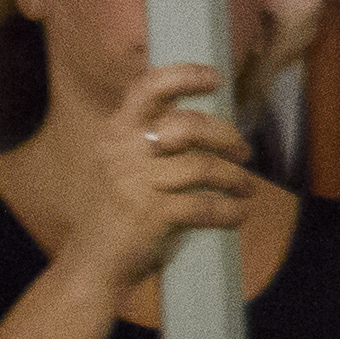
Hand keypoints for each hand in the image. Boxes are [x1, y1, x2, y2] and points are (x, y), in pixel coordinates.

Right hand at [75, 65, 260, 302]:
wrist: (94, 263)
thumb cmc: (121, 209)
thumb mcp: (126, 165)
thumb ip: (155, 140)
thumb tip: (214, 122)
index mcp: (116, 132)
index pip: (148, 88)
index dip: (185, 75)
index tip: (216, 78)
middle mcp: (122, 152)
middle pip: (188, 125)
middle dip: (225, 136)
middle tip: (243, 151)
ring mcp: (136, 183)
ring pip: (202, 166)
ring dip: (234, 177)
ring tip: (245, 186)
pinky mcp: (151, 215)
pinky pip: (205, 205)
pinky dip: (230, 211)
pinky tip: (239, 214)